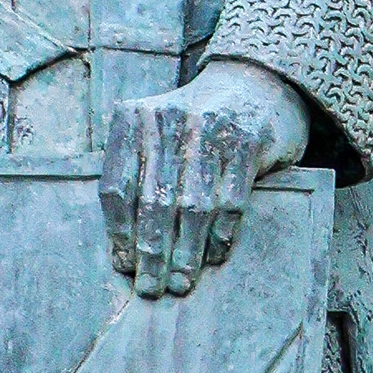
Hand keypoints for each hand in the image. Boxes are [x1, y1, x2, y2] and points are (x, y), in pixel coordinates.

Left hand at [103, 59, 309, 297]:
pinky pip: (230, 201)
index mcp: (134, 117)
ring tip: (180, 283)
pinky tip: (212, 257)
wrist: (253, 83)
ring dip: (186, 253)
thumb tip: (125, 250)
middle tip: (151, 289)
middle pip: (154, 202)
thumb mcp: (155, 131)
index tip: (125, 266)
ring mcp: (210, 128)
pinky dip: (219, 235)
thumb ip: (137, 173)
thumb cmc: (194, 123)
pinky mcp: (248, 141)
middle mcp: (169, 119)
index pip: (118, 186)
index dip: (120, 233)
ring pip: (193, 206)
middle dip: (152, 253)